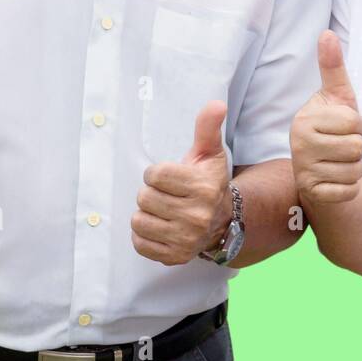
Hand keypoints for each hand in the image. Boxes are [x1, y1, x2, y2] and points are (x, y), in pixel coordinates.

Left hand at [132, 100, 231, 265]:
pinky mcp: (175, 256)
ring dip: (145, 214)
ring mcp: (186, 239)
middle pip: (144, 197)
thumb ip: (207, 127)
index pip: (155, 175)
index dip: (156, 173)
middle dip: (151, 193)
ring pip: (139, 220)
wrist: (223, 221)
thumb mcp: (210, 153)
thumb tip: (217, 103)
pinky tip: (159, 227)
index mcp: (203, 188)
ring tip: (161, 211)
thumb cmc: (208, 182)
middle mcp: (197, 216)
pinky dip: (144, 235)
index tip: (168, 177)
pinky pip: (139, 243)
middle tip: (166, 195)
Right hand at [290, 31, 361, 204]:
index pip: (355, 122)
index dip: (358, 125)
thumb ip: (332, 67)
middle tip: (342, 144)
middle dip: (358, 146)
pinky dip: (350, 186)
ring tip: (339, 160)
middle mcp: (299, 145)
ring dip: (355, 167)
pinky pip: (349, 191)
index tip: (344, 126)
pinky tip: (337, 178)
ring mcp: (304, 170)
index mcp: (305, 119)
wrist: (318, 165)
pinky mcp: (313, 193)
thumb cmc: (332, 125)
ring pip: (355, 170)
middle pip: (357, 147)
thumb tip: (327, 33)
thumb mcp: (336, 96)